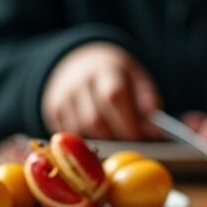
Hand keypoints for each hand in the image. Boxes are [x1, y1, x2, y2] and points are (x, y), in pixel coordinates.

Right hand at [42, 42, 162, 139]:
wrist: (79, 62)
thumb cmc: (114, 75)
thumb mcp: (135, 78)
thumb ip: (147, 100)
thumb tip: (155, 130)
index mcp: (104, 69)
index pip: (114, 96)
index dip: (128, 123)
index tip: (141, 139)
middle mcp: (78, 81)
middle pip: (95, 121)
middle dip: (115, 138)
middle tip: (128, 145)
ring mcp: (61, 97)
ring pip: (80, 133)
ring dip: (100, 144)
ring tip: (115, 140)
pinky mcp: (51, 111)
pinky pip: (68, 137)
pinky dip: (84, 143)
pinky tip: (97, 137)